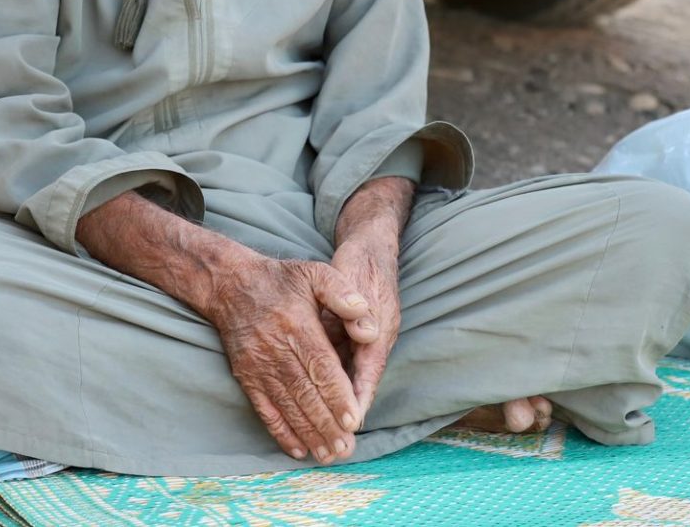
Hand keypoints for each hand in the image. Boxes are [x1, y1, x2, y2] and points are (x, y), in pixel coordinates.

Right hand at [206, 255, 374, 463]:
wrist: (230, 285)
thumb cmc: (280, 280)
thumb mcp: (314, 273)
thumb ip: (343, 293)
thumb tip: (367, 319)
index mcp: (297, 325)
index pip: (320, 367)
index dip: (337, 396)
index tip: (353, 420)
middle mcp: (276, 349)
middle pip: (306, 393)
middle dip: (327, 424)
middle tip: (346, 448)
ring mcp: (258, 366)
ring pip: (287, 406)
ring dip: (309, 433)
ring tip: (329, 454)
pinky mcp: (246, 376)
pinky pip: (264, 409)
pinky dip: (281, 431)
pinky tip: (297, 449)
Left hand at [331, 229, 401, 422]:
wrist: (369, 246)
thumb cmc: (359, 262)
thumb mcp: (354, 276)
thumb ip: (355, 303)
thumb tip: (366, 332)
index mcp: (376, 329)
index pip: (367, 372)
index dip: (357, 397)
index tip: (349, 423)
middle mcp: (371, 340)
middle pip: (359, 383)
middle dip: (347, 413)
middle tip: (335, 443)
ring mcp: (361, 341)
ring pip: (347, 378)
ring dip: (336, 405)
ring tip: (324, 436)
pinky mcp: (350, 337)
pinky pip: (340, 368)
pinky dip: (329, 387)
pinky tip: (313, 404)